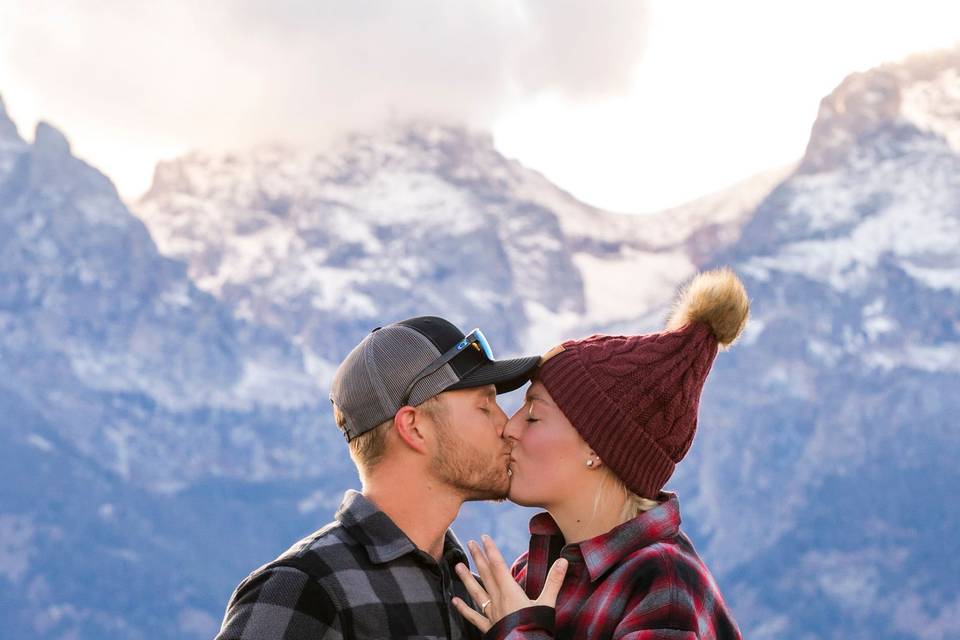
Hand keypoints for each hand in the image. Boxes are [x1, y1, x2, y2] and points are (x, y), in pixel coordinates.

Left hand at [451, 534, 567, 632]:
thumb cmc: (536, 627)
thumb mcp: (547, 603)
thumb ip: (554, 581)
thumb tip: (563, 560)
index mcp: (510, 592)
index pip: (498, 566)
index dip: (491, 550)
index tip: (484, 537)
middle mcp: (498, 600)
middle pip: (486, 575)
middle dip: (478, 558)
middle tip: (470, 543)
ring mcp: (491, 613)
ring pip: (476, 592)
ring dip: (467, 578)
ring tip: (457, 566)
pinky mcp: (488, 627)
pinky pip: (473, 616)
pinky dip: (463, 609)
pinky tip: (454, 601)